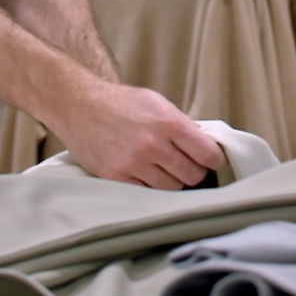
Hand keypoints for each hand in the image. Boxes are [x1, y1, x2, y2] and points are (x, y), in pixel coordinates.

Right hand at [56, 81, 226, 188]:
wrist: (81, 106)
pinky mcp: (117, 178)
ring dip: (173, 181)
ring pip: (172, 188)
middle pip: (192, 175)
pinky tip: (147, 174)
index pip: (207, 153)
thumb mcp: (157, 103)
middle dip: (194, 171)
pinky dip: (151, 187)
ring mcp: (134, 163)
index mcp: (168, 122)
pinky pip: (147, 193)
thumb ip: (181, 124)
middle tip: (188, 165)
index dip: (215, 159)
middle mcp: (153, 144)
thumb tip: (206, 145)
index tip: (214, 161)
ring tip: (165, 169)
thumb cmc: (121, 103)